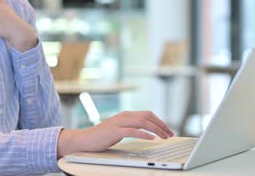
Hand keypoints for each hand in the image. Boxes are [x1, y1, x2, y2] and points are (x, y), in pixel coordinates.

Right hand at [57, 111, 174, 156]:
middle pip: (148, 116)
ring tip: (164, 137)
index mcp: (126, 115)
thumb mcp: (119, 130)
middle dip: (162, 124)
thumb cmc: (101, 137)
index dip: (160, 121)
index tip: (168, 130)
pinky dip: (144, 134)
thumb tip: (146, 131)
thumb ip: (130, 127)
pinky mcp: (115, 131)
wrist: (84, 140)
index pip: (148, 114)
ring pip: (143, 122)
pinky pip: (133, 131)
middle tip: (171, 134)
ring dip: (156, 129)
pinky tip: (152, 138)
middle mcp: (124, 116)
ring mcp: (119, 123)